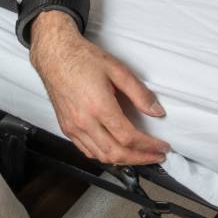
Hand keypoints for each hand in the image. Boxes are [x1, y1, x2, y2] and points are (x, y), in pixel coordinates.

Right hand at [30, 11, 170, 165]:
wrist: (56, 56)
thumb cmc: (84, 59)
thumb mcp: (118, 70)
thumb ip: (139, 93)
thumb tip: (156, 111)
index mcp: (99, 107)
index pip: (128, 138)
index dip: (148, 146)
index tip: (161, 147)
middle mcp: (84, 122)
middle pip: (115, 154)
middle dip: (140, 158)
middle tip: (156, 156)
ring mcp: (73, 128)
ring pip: (100, 156)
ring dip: (123, 161)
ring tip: (140, 156)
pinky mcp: (66, 128)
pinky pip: (87, 151)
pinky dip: (104, 156)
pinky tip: (116, 150)